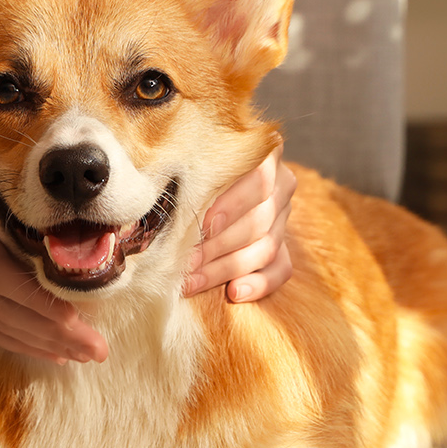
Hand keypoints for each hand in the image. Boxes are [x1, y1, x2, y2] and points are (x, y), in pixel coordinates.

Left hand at [181, 143, 294, 301]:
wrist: (208, 181)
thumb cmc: (190, 166)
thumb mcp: (190, 157)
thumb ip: (186, 168)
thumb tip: (161, 198)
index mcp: (264, 155)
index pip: (258, 180)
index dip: (232, 205)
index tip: (203, 224)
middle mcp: (281, 184)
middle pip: (260, 219)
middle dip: (218, 244)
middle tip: (186, 260)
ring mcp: (284, 217)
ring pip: (266, 247)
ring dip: (226, 268)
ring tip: (193, 280)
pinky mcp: (284, 246)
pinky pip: (281, 269)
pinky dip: (259, 283)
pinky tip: (234, 292)